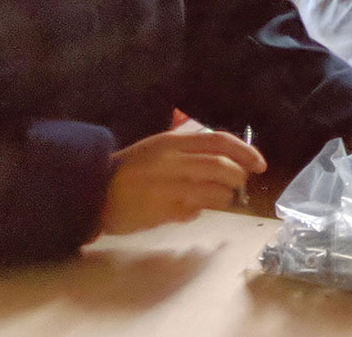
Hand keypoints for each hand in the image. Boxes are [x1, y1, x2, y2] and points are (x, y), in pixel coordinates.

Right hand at [99, 125, 264, 234]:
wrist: (91, 190)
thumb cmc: (129, 170)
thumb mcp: (158, 150)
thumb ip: (190, 154)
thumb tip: (223, 166)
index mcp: (173, 141)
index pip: (220, 141)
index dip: (245, 152)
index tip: (260, 164)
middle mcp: (172, 160)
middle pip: (222, 167)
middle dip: (239, 178)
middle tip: (241, 185)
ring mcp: (167, 185)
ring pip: (214, 192)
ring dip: (225, 198)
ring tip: (220, 199)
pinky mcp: (161, 209)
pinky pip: (194, 210)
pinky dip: (201, 210)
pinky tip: (193, 210)